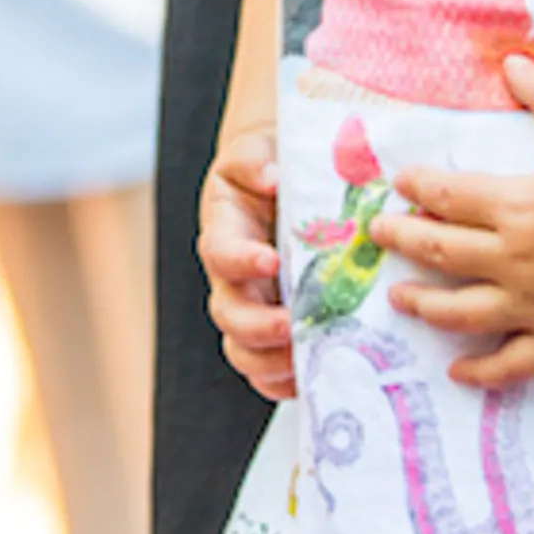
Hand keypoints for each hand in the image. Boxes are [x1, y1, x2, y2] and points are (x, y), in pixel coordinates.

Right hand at [198, 128, 296, 399]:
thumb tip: (270, 179)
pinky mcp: (275, 329)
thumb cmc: (272, 165)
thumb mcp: (259, 151)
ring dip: (270, 362)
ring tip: (303, 362)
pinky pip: (268, 370)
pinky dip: (284, 383)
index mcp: (225, 231)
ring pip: (242, 349)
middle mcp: (233, 277)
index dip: (241, 261)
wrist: (282, 184)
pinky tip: (313, 380)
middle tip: (292, 326)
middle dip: (257, 326)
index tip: (271, 261)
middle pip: (227, 314)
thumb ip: (257, 161)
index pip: (220, 252)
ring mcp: (252, 307)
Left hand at [374, 55, 533, 387]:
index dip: (415, 187)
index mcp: (518, 204)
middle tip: (380, 232)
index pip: (443, 197)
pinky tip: (456, 370)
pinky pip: (514, 364)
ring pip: (462, 313)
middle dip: (401, 239)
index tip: (400, 183)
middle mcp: (519, 258)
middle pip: (439, 252)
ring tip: (399, 297)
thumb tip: (510, 60)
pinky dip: (481, 372)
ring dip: (423, 306)